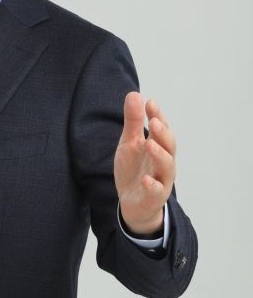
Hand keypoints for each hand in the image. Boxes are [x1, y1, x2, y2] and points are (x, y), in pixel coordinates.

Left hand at [114, 92, 175, 235]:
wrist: (132, 203)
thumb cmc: (134, 170)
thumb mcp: (129, 144)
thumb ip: (133, 122)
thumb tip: (135, 94)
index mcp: (158, 147)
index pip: (161, 129)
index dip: (158, 116)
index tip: (150, 103)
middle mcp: (163, 162)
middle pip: (169, 146)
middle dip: (163, 134)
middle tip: (153, 122)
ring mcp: (161, 180)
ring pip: (167, 167)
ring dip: (160, 155)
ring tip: (150, 144)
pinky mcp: (154, 197)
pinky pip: (156, 191)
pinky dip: (152, 185)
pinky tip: (146, 179)